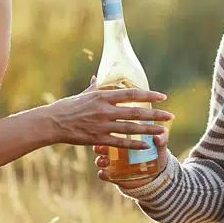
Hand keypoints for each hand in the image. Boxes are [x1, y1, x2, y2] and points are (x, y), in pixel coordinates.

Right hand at [44, 78, 170, 147]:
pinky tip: (146, 146)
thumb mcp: (83, 94)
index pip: (131, 94)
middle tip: (170, 116)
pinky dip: (134, 145)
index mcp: (103, 96)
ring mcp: (102, 125)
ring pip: (130, 129)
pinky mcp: (98, 139)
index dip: (148, 95)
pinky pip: (119, 142)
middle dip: (155, 114)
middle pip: (135, 112)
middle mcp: (105, 110)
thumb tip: (99, 76)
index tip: (163, 97)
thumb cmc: (67, 106)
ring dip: (149, 130)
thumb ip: (95, 86)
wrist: (52, 122)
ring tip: (163, 131)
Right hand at [95, 129, 167, 187]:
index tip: (108, 130)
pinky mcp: (115, 176)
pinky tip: (103, 173)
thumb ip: (161, 140)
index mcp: (126, 140)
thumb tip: (160, 134)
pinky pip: (105, 175)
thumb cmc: (156, 156)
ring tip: (102, 161)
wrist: (157, 176)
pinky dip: (103, 174)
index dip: (110, 132)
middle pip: (104, 147)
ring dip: (99, 160)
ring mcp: (115, 164)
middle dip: (100, 147)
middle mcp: (117, 151)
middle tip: (100, 148)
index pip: (115, 133)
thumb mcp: (159, 147)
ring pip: (102, 160)